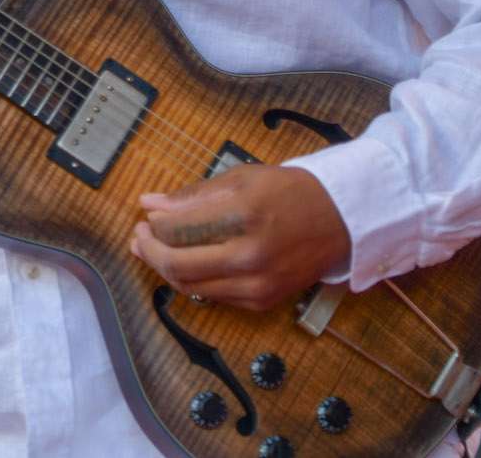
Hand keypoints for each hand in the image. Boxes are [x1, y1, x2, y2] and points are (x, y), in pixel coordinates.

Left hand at [131, 163, 349, 309]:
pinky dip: (194, 280)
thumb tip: (148, 204)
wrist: (339, 220)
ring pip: (190, 286)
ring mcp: (257, 284)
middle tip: (140, 236)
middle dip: (149, 250)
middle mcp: (249, 255)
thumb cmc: (289, 191)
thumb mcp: (242, 178)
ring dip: (166, 269)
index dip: (153, 224)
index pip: (177, 228)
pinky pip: (213, 296)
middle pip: (177, 263)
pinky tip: (188, 263)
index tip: (146, 215)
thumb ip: (193, 195)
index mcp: (244, 214)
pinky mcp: (262, 302)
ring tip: (155, 250)